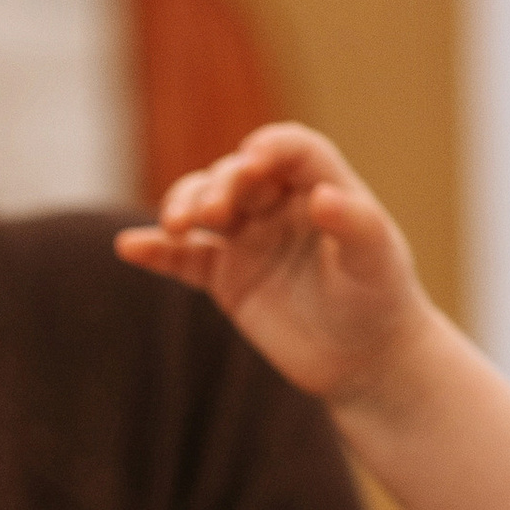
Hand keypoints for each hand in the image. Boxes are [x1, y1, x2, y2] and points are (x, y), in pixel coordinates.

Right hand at [116, 124, 434, 412]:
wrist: (364, 360)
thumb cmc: (380, 300)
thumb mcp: (376, 259)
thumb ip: (354, 222)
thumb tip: (322, 197)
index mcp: (318, 184)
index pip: (288, 148)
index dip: (267, 149)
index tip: (252, 166)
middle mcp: (277, 204)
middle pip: (235, 175)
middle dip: (219, 186)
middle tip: (214, 215)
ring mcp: (247, 239)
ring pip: (203, 208)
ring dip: (184, 207)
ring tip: (178, 227)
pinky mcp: (225, 278)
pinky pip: (183, 259)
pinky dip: (156, 252)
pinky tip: (129, 248)